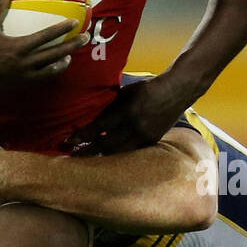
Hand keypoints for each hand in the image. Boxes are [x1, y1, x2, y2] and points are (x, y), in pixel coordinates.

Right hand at [0, 0, 90, 90]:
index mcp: (18, 47)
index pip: (45, 37)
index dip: (61, 29)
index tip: (74, 22)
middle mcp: (24, 63)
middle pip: (55, 54)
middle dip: (72, 46)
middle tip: (85, 38)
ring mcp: (24, 75)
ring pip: (50, 70)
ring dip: (62, 62)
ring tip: (70, 56)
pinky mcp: (20, 83)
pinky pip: (40, 78)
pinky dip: (49, 72)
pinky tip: (52, 67)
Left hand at [61, 75, 189, 155]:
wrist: (177, 90)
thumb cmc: (148, 88)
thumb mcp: (126, 93)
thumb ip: (111, 106)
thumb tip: (93, 119)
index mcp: (127, 111)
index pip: (100, 127)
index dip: (83, 135)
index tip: (69, 141)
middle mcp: (136, 126)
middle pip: (107, 145)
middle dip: (89, 151)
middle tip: (73, 155)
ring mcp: (145, 136)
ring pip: (118, 152)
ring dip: (101, 156)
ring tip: (87, 158)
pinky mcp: (153, 141)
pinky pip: (131, 152)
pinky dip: (117, 154)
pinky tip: (107, 156)